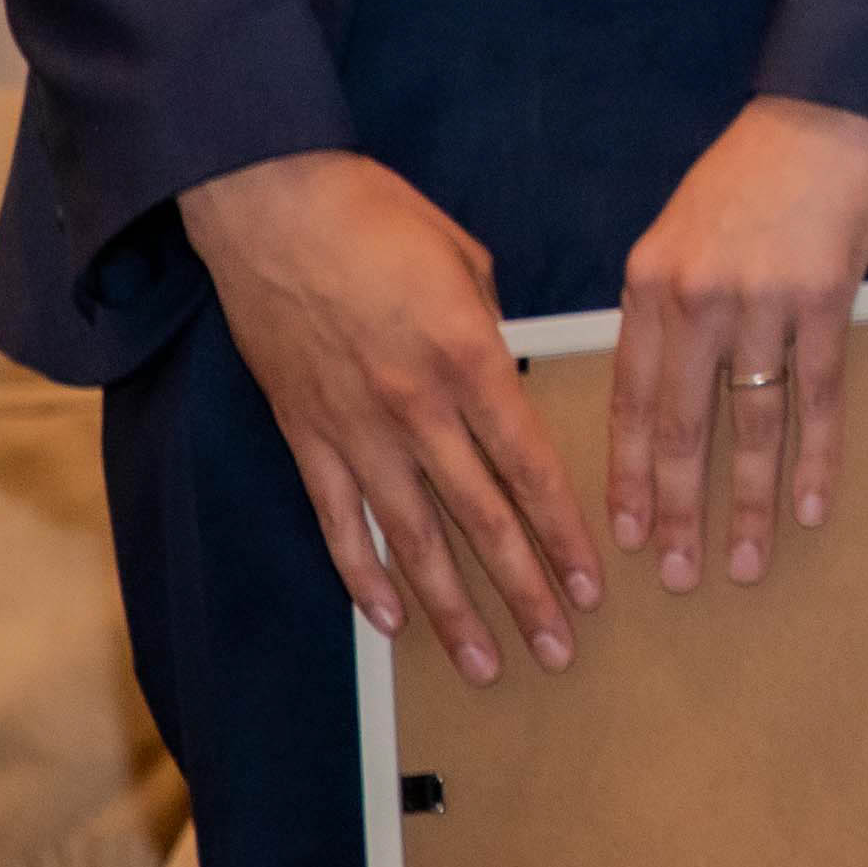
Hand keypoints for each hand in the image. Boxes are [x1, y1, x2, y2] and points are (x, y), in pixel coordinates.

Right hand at [178, 150, 594, 680]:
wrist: (271, 204)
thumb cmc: (379, 218)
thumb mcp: (468, 263)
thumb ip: (494, 334)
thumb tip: (505, 380)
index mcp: (470, 362)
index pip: (531, 470)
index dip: (566, 535)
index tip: (596, 585)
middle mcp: (415, 409)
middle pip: (482, 521)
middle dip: (526, 592)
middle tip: (561, 650)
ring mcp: (353, 430)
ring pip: (411, 541)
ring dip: (452, 609)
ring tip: (489, 662)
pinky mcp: (302, 434)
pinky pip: (338, 522)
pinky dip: (364, 577)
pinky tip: (391, 623)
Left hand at [608, 99, 867, 590]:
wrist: (831, 107)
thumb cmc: (758, 168)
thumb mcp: (683, 226)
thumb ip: (667, 299)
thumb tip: (661, 377)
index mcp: (649, 283)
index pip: (626, 397)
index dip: (624, 473)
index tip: (620, 534)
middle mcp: (693, 298)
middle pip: (675, 426)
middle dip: (672, 509)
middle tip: (671, 575)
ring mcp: (758, 301)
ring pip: (744, 424)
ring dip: (743, 502)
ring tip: (740, 561)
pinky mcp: (823, 298)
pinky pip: (815, 395)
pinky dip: (813, 457)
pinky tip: (808, 505)